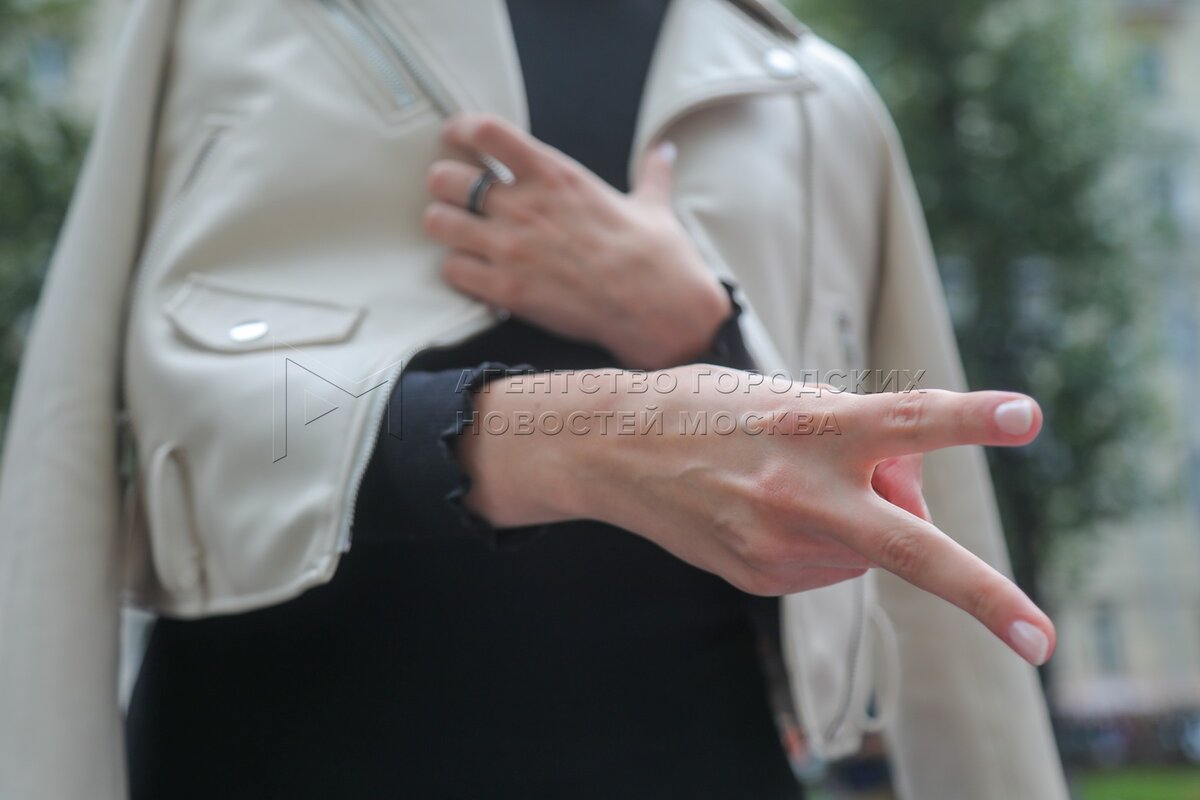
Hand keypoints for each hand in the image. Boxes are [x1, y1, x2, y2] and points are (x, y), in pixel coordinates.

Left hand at [422, 113, 731, 368]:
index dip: (462, 131)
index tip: (459, 138)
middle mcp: (524, 205)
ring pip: (438, 223)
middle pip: (445, 178)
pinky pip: (452, 269)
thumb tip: (665, 151)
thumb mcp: (654, 203)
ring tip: (461, 236)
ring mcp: (510, 248)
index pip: (486, 131)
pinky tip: (476, 273)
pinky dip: (459, 270)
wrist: (658, 308)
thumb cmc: (657, 256)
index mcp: (554, 174)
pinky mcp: (505, 290)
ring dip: (446, 228)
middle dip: (446, 187)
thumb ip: (651, 172)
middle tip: (457, 198)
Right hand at [455, 367, 1055, 665]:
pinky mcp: (759, 578)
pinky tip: (770, 511)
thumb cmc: (709, 407)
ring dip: (861, 519)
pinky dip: (822, 540)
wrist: (612, 452)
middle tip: (1040, 641)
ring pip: (869, 549)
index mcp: (807, 426)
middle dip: (983, 595)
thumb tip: (908, 497)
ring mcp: (774, 545)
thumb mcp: (788, 395)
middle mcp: (796, 491)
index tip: (1028, 418)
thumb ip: (858, 433)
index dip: (968, 418)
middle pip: (907, 545)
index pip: (902, 418)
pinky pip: (828, 566)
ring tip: (791, 482)